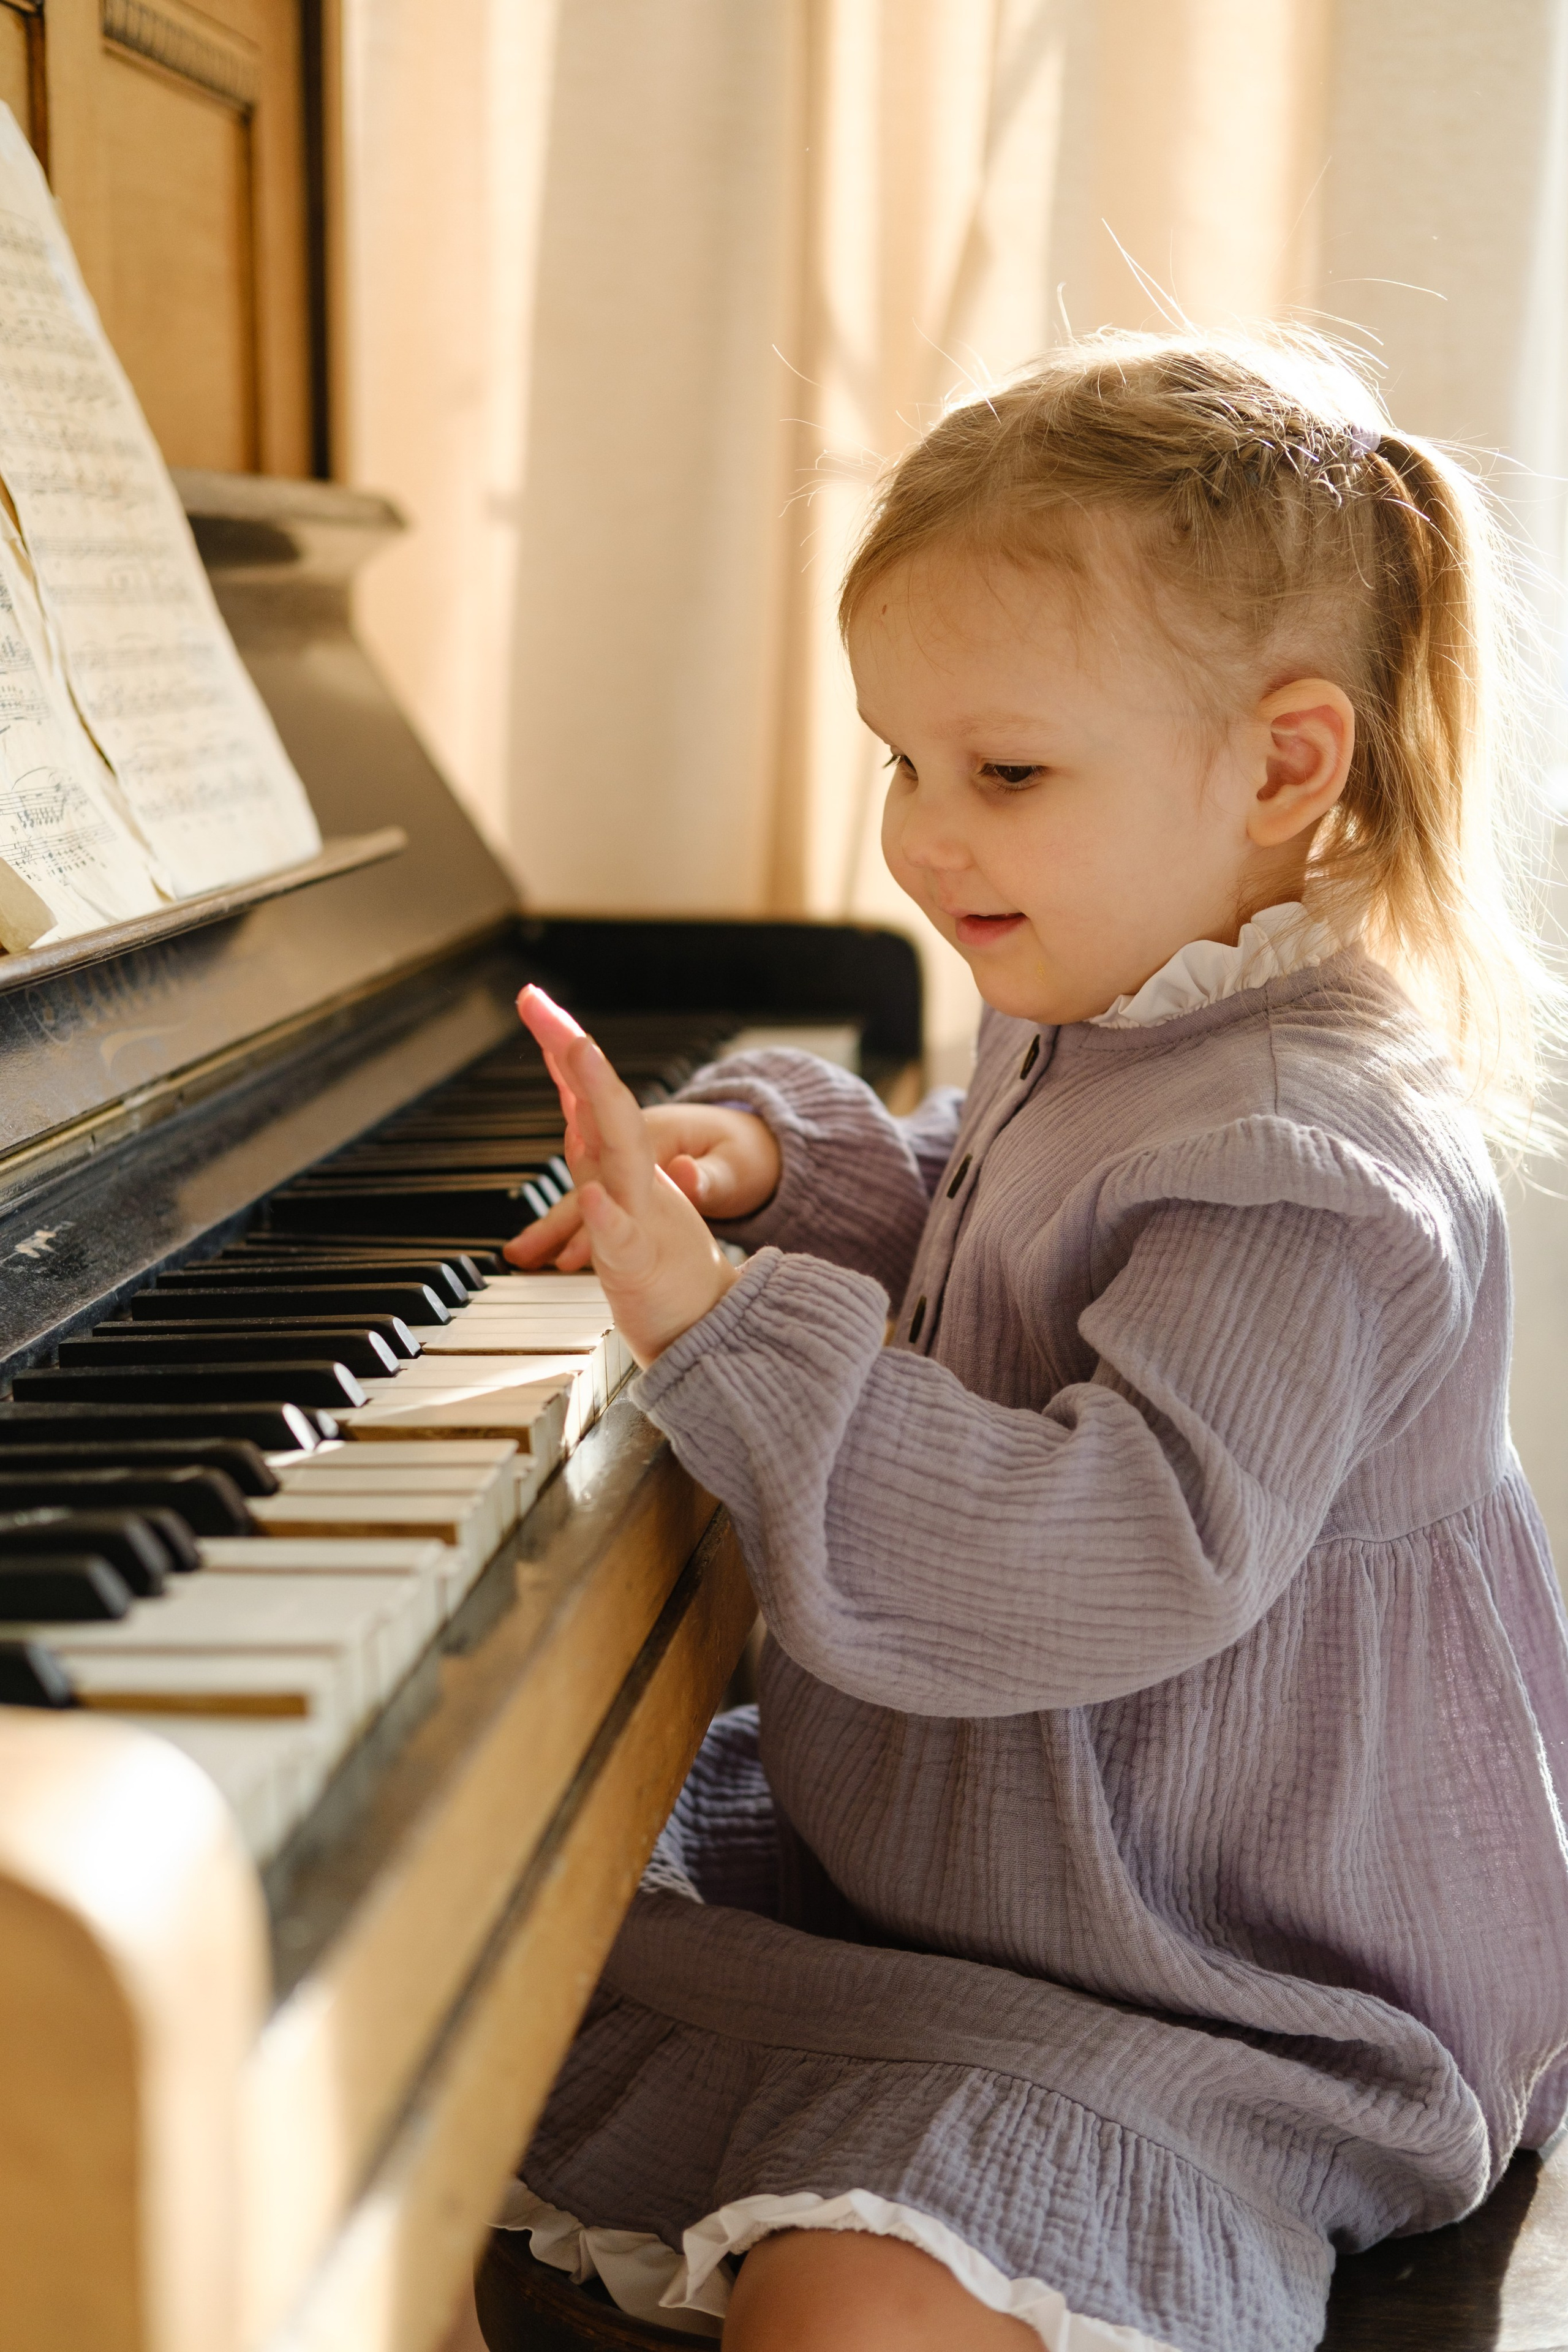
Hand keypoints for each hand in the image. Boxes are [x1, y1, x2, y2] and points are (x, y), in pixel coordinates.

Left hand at [505, 987, 742, 1362]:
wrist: (711, 1320)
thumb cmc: (661, 1266)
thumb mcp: (619, 1205)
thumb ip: (597, 1159)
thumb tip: (577, 1117)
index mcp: (621, 1164)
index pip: (586, 1096)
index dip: (560, 1046)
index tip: (530, 998)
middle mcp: (632, 1179)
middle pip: (603, 1104)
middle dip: (574, 1052)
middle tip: (543, 1005)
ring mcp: (641, 1216)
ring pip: (621, 1152)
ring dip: (601, 1098)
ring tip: (577, 1050)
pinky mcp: (644, 1264)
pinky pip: (625, 1237)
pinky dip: (609, 1217)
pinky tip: (599, 1196)